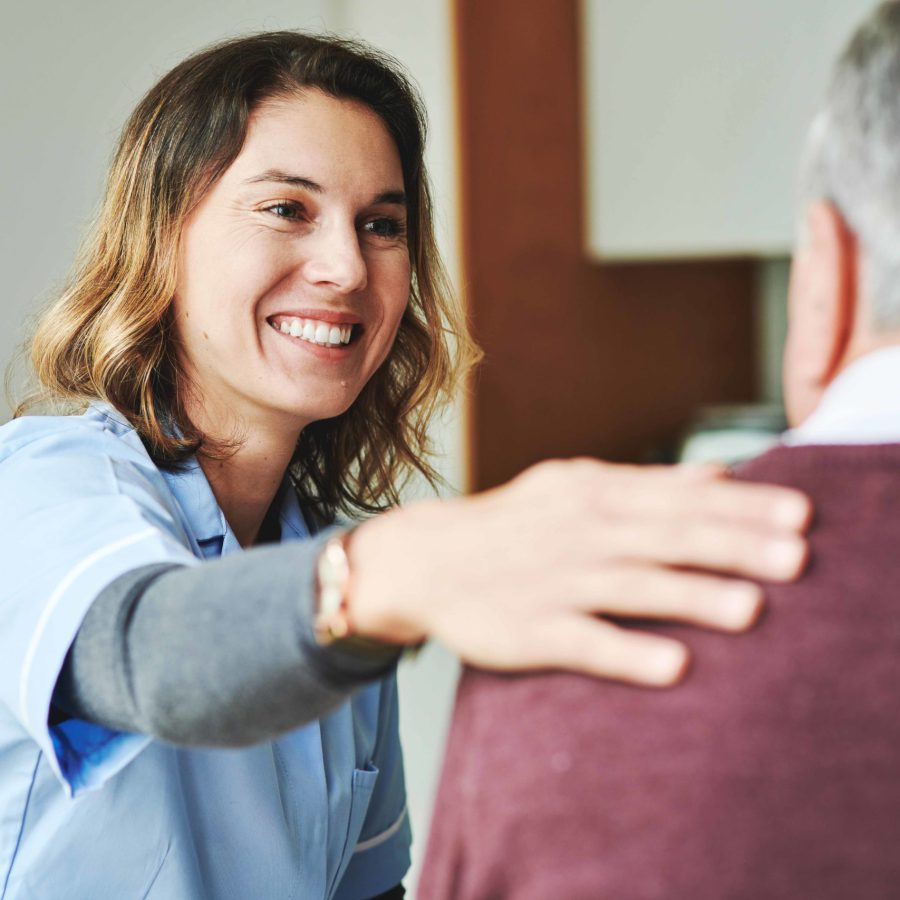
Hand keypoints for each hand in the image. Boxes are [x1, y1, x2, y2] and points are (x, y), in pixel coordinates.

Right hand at [346, 458, 810, 686]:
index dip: (742, 507)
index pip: (678, 497)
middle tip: (796, 558)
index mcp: (593, 492)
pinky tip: (673, 665)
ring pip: (631, 587)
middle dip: (733, 545)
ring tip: (751, 609)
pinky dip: (626, 652)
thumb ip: (649, 482)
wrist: (428, 557)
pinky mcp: (530, 630)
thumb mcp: (576, 484)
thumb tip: (723, 474)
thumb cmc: (516, 522)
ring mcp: (554, 581)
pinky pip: (583, 641)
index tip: (799, 515)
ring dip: (691, 596)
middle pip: (664, 537)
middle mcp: (578, 532)